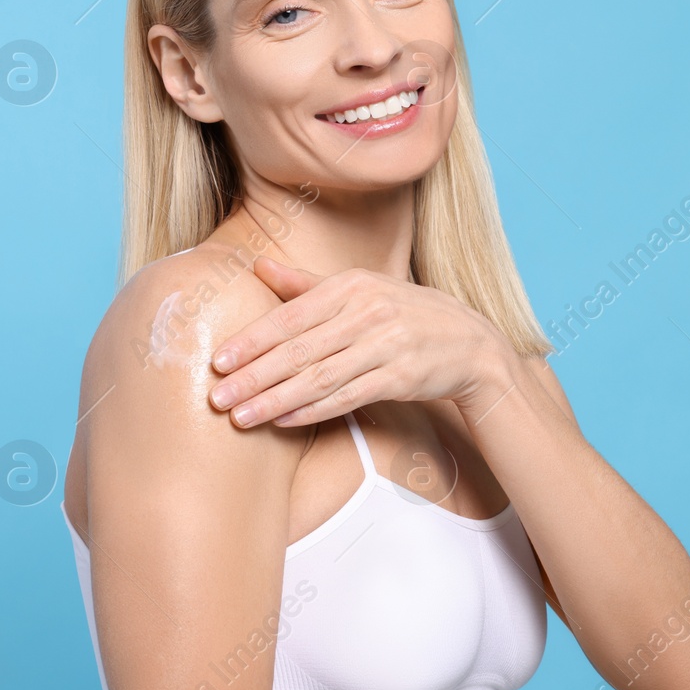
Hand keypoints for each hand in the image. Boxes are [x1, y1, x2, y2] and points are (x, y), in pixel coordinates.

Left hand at [207, 257, 515, 426]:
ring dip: (276, 400)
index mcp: (353, 285)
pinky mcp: (401, 378)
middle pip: (301, 350)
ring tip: (241, 418)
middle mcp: (369, 312)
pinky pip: (349, 397)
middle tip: (218, 397)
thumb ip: (307, 284)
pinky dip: (314, 411)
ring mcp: (387, 346)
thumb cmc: (407, 313)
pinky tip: (285, 422)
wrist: (471, 343)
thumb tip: (257, 266)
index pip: (292, 315)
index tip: (219, 361)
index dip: (253, 340)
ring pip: (320, 378)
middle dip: (254, 376)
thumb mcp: (362, 288)